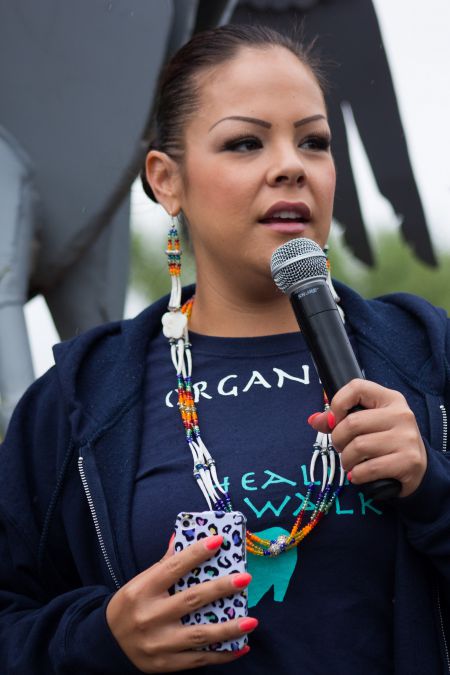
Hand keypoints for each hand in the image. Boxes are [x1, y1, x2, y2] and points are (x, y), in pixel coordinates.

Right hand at [106, 534, 255, 672]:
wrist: (107, 643)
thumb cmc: (130, 605)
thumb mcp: (140, 582)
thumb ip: (164, 563)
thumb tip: (181, 536)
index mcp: (143, 590)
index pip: (173, 567)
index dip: (196, 553)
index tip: (219, 541)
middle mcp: (150, 616)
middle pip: (191, 600)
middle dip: (220, 589)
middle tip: (245, 578)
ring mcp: (158, 642)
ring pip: (199, 635)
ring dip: (228, 628)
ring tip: (252, 621)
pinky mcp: (165, 664)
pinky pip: (198, 659)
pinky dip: (222, 654)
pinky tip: (242, 646)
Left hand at [308, 379, 426, 497]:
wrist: (417, 469)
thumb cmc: (386, 441)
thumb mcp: (367, 423)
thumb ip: (339, 419)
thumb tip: (314, 420)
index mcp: (390, 399)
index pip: (356, 387)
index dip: (337, 404)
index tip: (335, 421)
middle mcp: (401, 415)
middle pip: (352, 423)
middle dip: (338, 439)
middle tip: (341, 448)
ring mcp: (406, 438)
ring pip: (358, 447)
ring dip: (346, 460)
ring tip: (350, 463)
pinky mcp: (408, 461)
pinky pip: (368, 468)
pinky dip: (356, 474)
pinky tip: (358, 474)